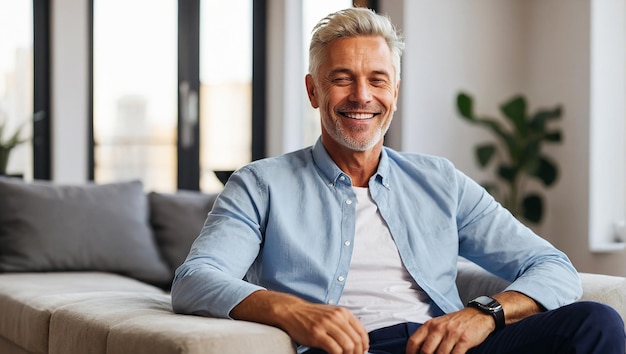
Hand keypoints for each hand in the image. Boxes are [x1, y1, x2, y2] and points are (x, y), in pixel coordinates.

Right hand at [230, 290, 368, 353]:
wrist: (292, 311)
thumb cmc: (312, 315)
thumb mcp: (332, 314)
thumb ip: (344, 324)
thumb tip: (358, 341)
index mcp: (343, 313)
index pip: (362, 332)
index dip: (364, 346)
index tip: (361, 353)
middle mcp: (337, 317)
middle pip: (356, 341)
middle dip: (357, 353)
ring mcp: (326, 325)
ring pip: (348, 345)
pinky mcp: (317, 334)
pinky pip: (334, 349)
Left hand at [405, 308, 493, 353]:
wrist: (479, 315)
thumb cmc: (457, 322)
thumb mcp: (439, 324)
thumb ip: (429, 335)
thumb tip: (419, 350)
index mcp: (430, 324)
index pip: (414, 341)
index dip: (410, 353)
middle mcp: (439, 328)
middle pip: (426, 351)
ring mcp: (452, 334)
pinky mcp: (464, 340)